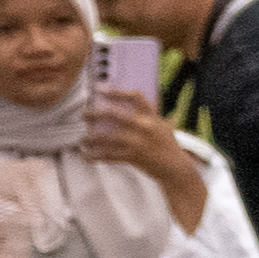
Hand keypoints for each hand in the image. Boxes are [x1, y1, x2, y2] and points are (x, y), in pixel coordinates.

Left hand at [84, 89, 205, 217]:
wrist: (175, 167)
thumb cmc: (165, 143)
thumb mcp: (161, 125)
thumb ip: (147, 115)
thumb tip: (124, 103)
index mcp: (151, 116)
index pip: (135, 97)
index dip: (117, 92)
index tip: (102, 90)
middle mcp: (144, 127)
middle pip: (114, 115)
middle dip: (95, 114)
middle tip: (85, 115)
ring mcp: (138, 142)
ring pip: (106, 137)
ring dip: (90, 138)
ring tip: (83, 140)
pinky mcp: (133, 157)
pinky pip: (107, 155)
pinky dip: (95, 156)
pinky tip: (86, 156)